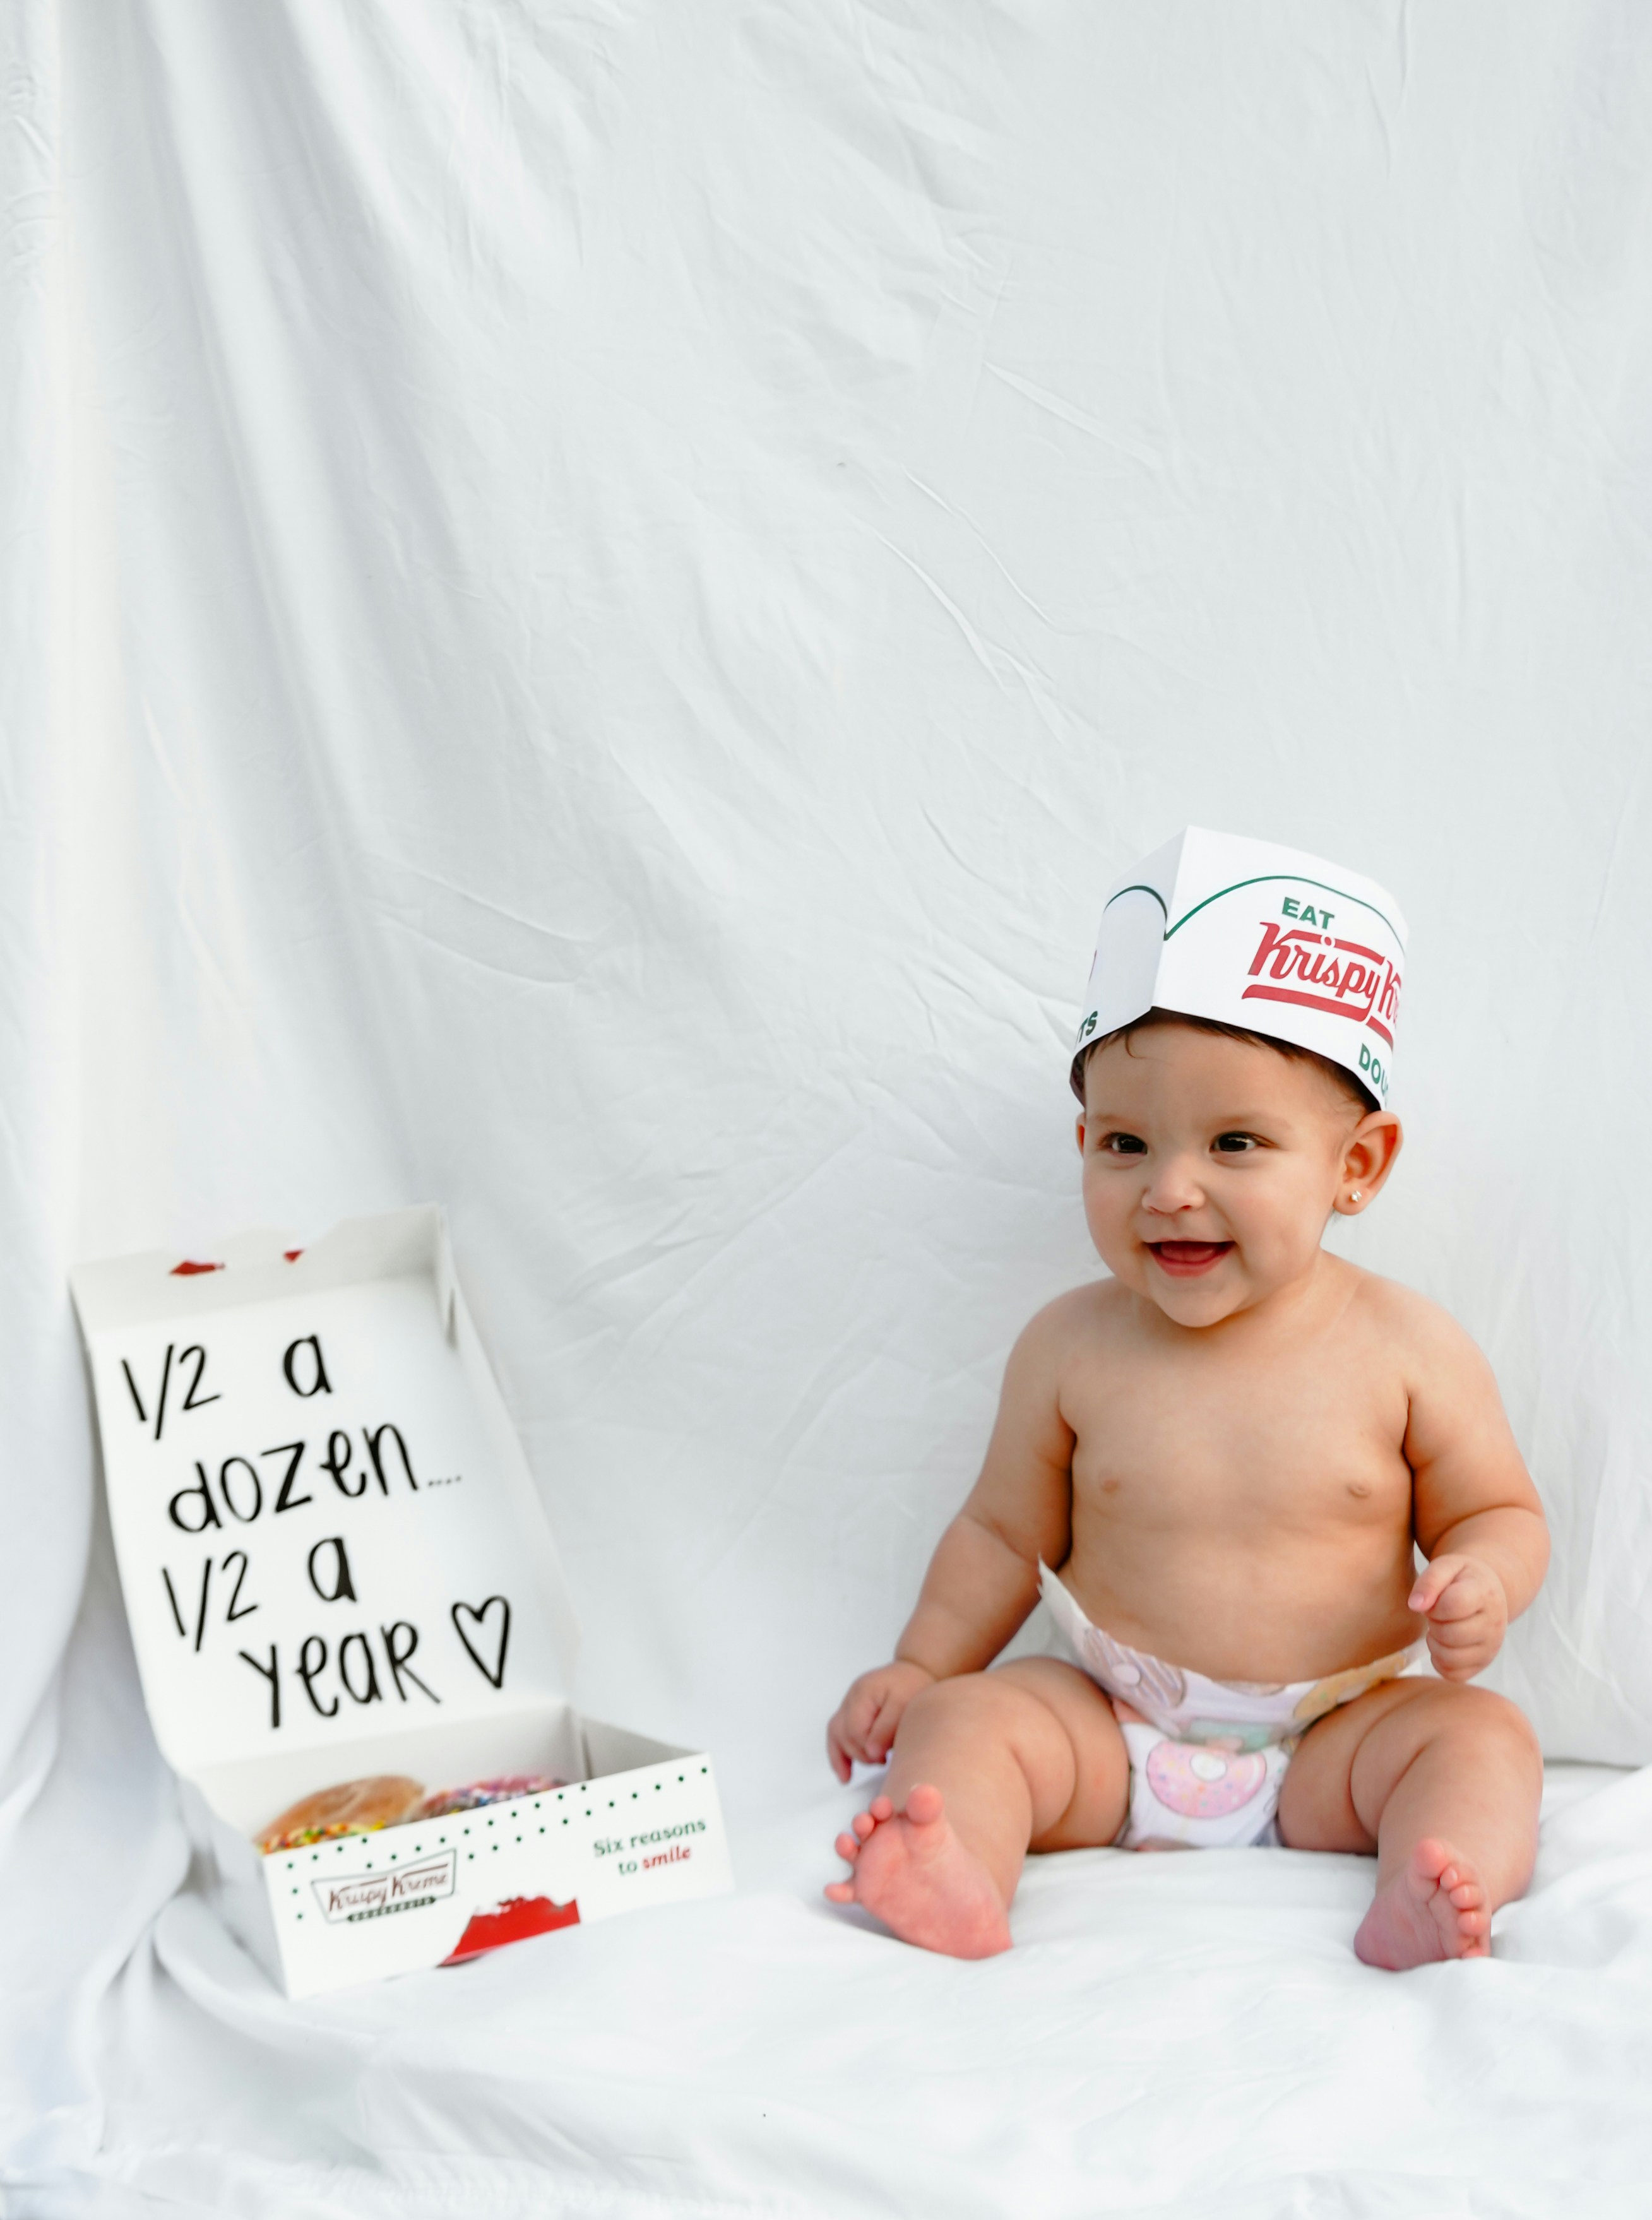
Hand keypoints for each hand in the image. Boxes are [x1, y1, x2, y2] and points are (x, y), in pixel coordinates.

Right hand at [826, 1659, 936, 1781]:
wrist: (916, 1671)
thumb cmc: (913, 1686)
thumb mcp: (905, 1706)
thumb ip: (886, 1729)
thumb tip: (871, 1753)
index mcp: (862, 1692)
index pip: (855, 1730)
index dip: (867, 1748)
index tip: (886, 1757)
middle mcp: (850, 1697)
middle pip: (843, 1734)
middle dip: (861, 1753)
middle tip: (884, 1760)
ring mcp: (848, 1703)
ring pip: (836, 1735)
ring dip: (849, 1755)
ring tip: (871, 1764)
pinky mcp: (850, 1712)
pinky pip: (837, 1734)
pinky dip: (839, 1755)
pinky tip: (845, 1775)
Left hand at [1408, 1555, 1508, 1680]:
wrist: (1485, 1592)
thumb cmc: (1461, 1578)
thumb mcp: (1446, 1566)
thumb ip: (1429, 1581)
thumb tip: (1415, 1606)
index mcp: (1486, 1594)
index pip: (1453, 1605)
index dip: (1434, 1604)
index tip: (1435, 1599)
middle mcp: (1495, 1624)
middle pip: (1450, 1634)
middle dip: (1434, 1623)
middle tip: (1436, 1613)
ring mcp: (1491, 1648)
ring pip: (1450, 1658)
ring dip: (1435, 1643)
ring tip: (1440, 1626)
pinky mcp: (1482, 1664)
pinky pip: (1452, 1674)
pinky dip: (1440, 1660)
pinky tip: (1444, 1642)